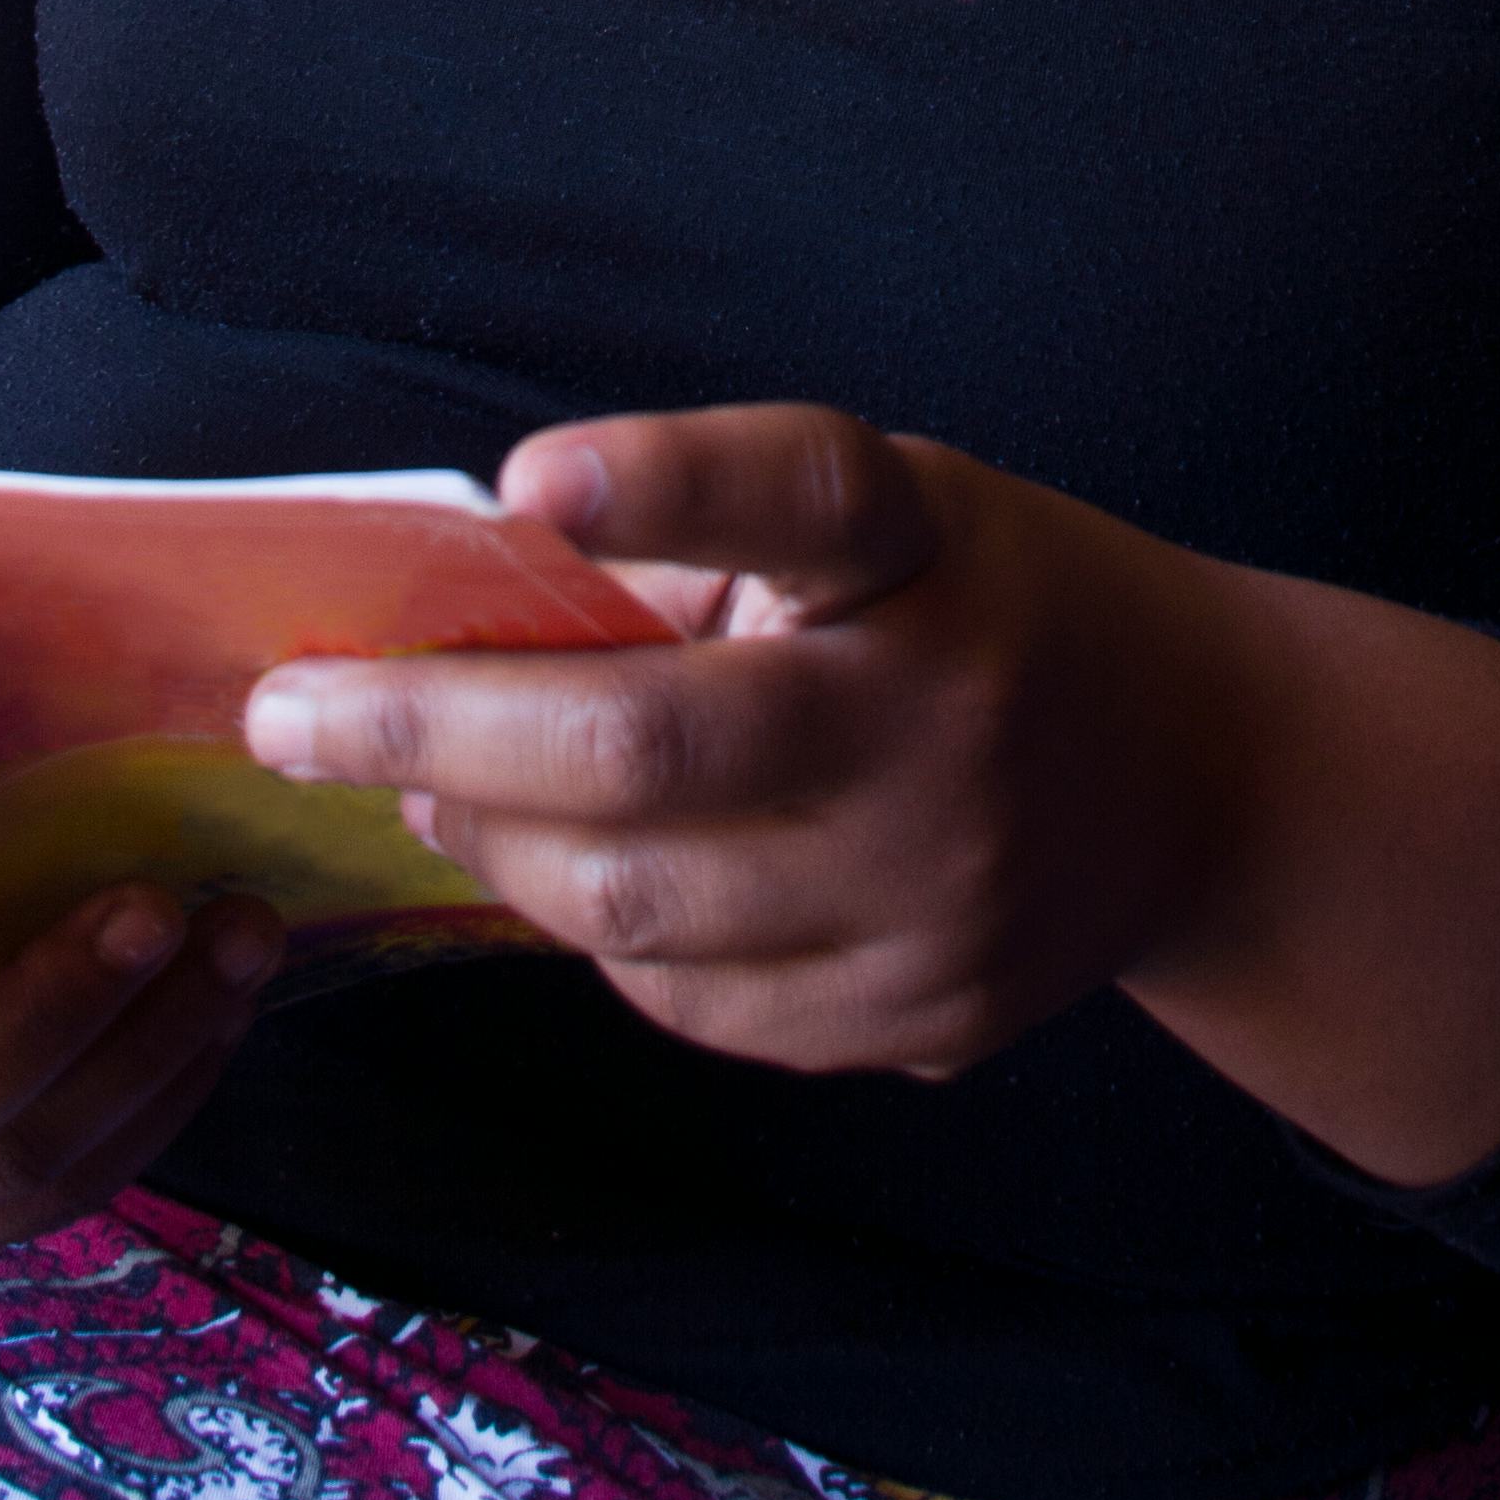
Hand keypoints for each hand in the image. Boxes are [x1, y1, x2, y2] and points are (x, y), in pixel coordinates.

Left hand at [242, 401, 1499, 1183]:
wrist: (1211, 776)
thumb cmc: (979, 604)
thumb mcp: (887, 522)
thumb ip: (709, 556)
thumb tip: (452, 613)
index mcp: (929, 549)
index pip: (799, 494)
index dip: (666, 485)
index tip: (527, 482)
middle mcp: (944, 720)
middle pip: (652, 751)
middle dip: (431, 728)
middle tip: (288, 713)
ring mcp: (942, 891)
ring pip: (637, 908)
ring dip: (489, 843)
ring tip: (422, 785)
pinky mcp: (926, 1016)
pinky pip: (698, 1006)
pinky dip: (600, 938)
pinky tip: (565, 873)